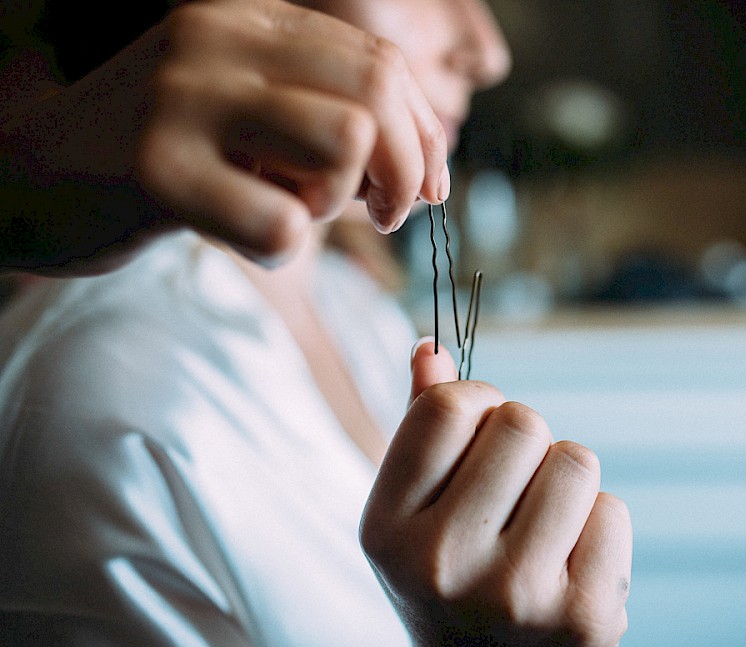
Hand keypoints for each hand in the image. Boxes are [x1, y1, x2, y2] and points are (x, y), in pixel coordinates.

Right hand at [0, 0, 448, 272]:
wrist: (29, 178)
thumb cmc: (164, 159)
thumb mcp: (248, 118)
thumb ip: (328, 124)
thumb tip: (431, 175)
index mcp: (247, 18)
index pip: (381, 63)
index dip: (426, 133)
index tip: (428, 187)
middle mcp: (217, 38)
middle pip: (377, 93)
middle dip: (408, 170)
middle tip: (385, 213)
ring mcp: (183, 96)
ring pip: (343, 142)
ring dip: (340, 205)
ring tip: (298, 218)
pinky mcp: (156, 168)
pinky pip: (282, 224)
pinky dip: (282, 251)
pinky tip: (244, 243)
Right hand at [362, 340, 631, 646]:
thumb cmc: (452, 577)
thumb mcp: (414, 512)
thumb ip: (420, 428)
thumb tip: (431, 347)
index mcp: (385, 529)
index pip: (449, 405)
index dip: (478, 404)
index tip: (480, 437)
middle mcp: (439, 564)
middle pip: (523, 422)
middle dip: (528, 445)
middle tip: (513, 498)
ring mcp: (513, 595)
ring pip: (576, 460)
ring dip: (566, 483)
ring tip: (542, 532)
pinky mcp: (581, 617)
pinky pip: (613, 511)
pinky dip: (598, 528)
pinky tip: (570, 567)